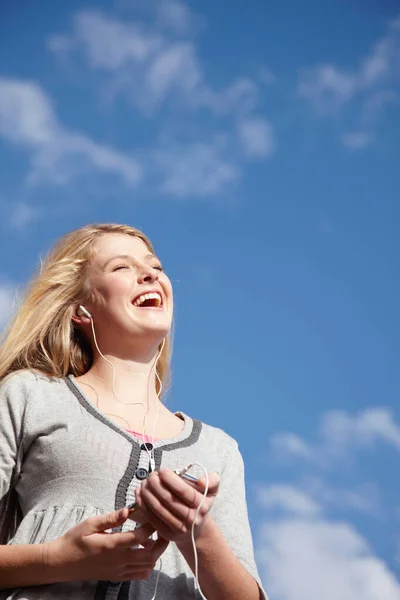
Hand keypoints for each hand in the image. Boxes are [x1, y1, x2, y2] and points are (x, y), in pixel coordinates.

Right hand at [43, 508, 168, 582]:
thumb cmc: (74, 540)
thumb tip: (128, 510)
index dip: (151, 526)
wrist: (61, 563)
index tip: (154, 516)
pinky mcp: (117, 577)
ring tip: (155, 540)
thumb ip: (111, 518)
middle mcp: (117, 561)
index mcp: (111, 545)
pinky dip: (147, 565)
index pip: (140, 537)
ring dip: (155, 554)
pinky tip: (144, 552)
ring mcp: (118, 571)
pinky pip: (139, 575)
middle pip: (149, 556)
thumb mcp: (90, 524)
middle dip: (161, 543)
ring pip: (146, 567)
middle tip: (163, 529)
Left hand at [133, 468, 219, 544]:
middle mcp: (192, 519)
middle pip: (169, 500)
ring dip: (147, 494)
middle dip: (156, 485)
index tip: (162, 470)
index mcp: (202, 505)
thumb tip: (201, 481)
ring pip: (158, 509)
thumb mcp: (212, 491)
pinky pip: (152, 518)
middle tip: (151, 475)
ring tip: (144, 483)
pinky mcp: (167, 534)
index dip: (171, 480)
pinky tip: (139, 494)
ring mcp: (178, 528)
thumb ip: (212, 480)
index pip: (184, 491)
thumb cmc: (200, 503)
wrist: (196, 530)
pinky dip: (143, 504)